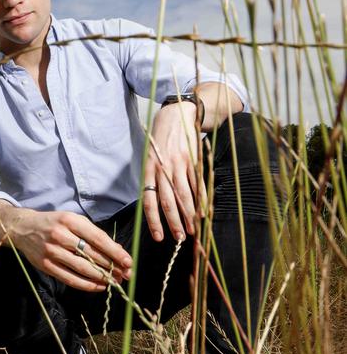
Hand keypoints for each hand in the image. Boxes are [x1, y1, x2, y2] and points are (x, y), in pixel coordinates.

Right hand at [6, 209, 132, 291]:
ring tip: (114, 281)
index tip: (128, 261)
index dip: (114, 252)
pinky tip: (99, 286)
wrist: (23, 228)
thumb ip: (92, 233)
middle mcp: (60, 235)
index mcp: (70, 221)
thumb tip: (116, 250)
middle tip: (125, 274)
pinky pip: (70, 278)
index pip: (98, 238)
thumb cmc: (54, 223)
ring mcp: (52, 251)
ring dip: (101, 277)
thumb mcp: (73, 220)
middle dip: (111, 266)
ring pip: (82, 268)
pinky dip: (87, 285)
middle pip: (92, 254)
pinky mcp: (45, 265)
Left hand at [143, 102, 206, 241]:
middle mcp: (163, 168)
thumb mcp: (151, 157)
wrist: (177, 114)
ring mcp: (179, 164)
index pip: (149, 200)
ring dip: (189, 214)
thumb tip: (156, 204)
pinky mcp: (193, 160)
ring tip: (194, 229)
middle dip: (174, 222)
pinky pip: (197, 183)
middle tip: (180, 238)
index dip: (153, 220)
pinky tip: (204, 210)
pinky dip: (201, 198)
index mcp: (149, 169)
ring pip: (184, 194)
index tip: (158, 236)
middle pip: (168, 201)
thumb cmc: (161, 139)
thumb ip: (153, 178)